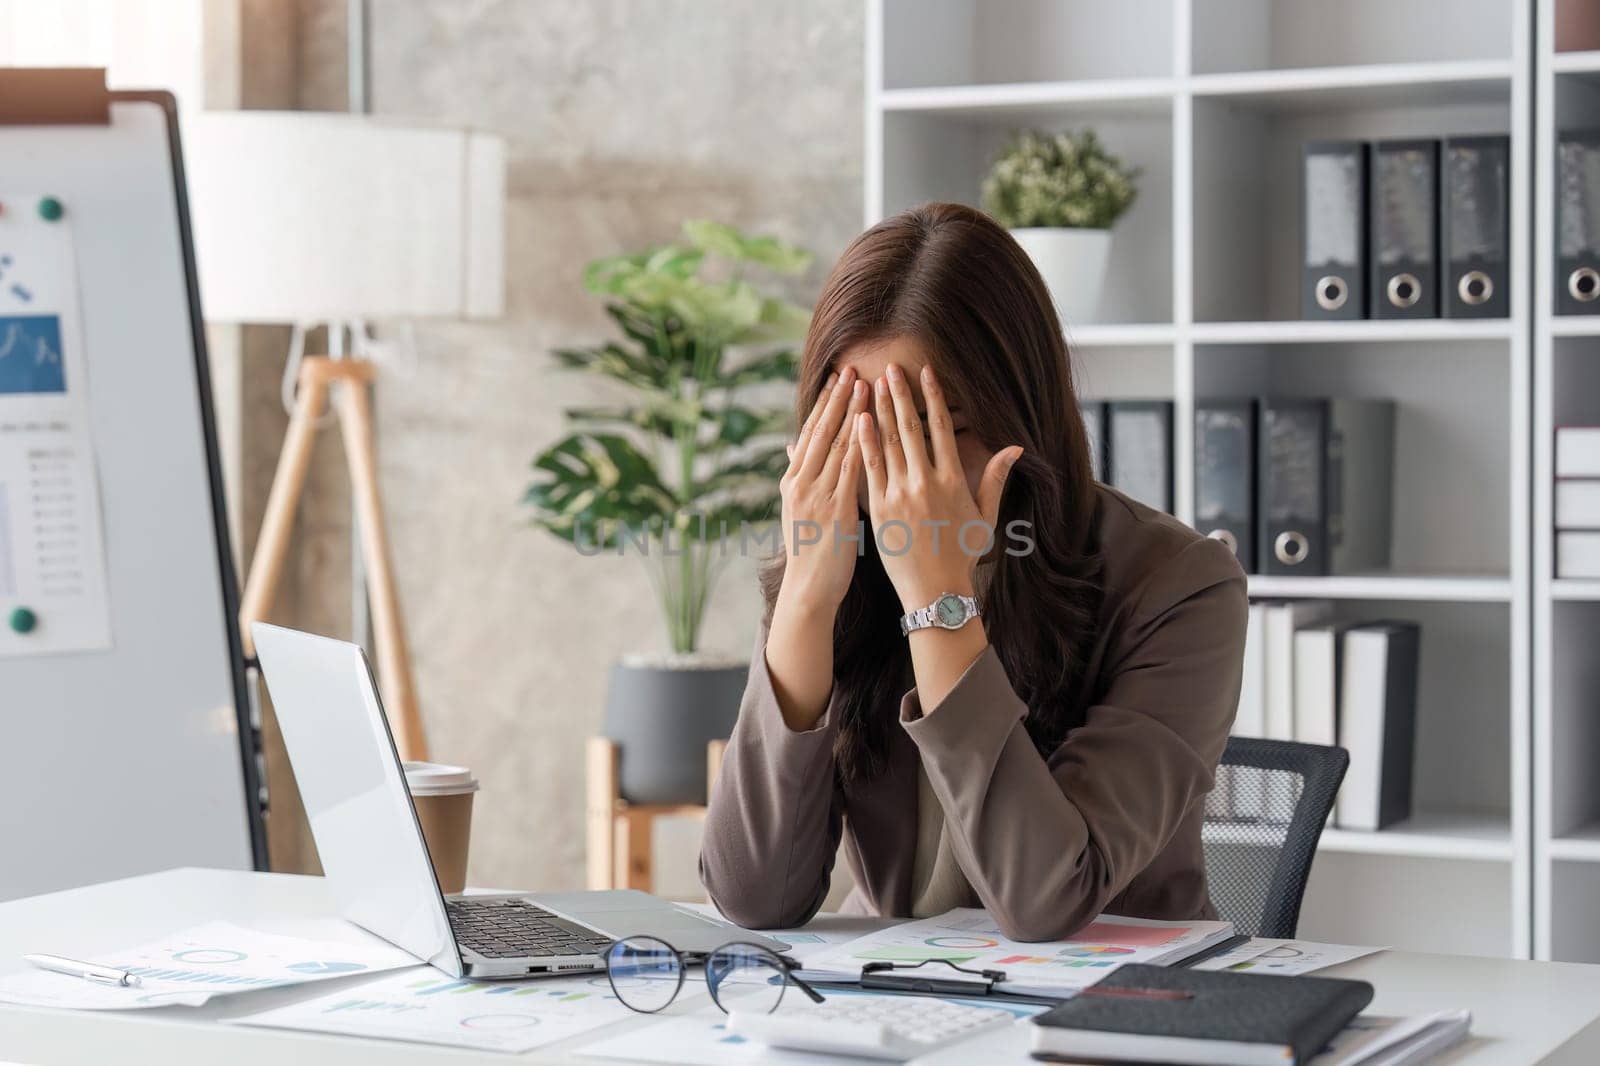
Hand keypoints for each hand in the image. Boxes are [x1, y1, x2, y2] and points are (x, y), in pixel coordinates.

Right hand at [774, 367, 870, 618]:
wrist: (808, 588)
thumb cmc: (809, 552)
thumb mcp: (796, 510)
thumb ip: (798, 476)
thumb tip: (792, 447)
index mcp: (792, 481)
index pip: (810, 433)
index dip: (824, 404)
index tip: (837, 379)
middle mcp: (801, 482)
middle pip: (822, 431)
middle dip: (838, 398)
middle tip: (852, 369)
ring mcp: (817, 494)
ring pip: (837, 443)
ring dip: (853, 412)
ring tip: (866, 384)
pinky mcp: (836, 508)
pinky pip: (850, 468)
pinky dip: (861, 443)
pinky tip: (872, 424)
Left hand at [856, 362, 1022, 612]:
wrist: (936, 590)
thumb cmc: (962, 554)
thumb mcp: (985, 516)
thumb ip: (995, 478)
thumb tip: (1015, 447)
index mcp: (953, 480)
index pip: (942, 427)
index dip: (933, 396)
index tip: (926, 371)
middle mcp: (926, 482)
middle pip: (911, 428)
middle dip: (900, 395)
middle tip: (890, 368)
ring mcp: (900, 495)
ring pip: (887, 443)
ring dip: (878, 411)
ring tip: (870, 384)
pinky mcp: (879, 509)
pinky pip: (869, 469)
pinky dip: (863, 443)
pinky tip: (857, 420)